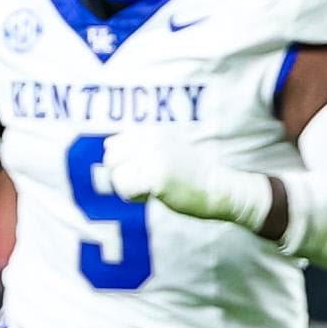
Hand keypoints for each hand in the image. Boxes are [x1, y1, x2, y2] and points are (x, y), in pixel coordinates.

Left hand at [102, 130, 269, 230]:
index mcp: (151, 130)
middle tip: (148, 181)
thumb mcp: (163, 149)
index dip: (125, 164)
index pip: (113, 145)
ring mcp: (154, 155)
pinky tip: (154, 194)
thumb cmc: (190, 174)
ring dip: (130, 188)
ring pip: (116, 175)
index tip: (147, 169)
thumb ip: (136, 145)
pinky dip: (134, 196)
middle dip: (123, 175)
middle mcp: (151, 138)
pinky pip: (125, 188)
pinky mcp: (156, 174)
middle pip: (111, 160)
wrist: (220, 188)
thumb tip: (106, 144)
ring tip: (154, 187)